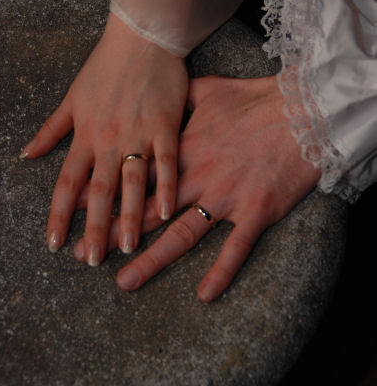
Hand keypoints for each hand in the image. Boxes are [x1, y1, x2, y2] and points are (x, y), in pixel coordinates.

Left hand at [20, 12, 187, 262]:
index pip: (67, 183)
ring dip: (129, 217)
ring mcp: (138, 134)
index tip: (55, 244)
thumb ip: (51, 129)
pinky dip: (166, 187)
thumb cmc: (104, 67)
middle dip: (94, 228)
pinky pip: (167, 162)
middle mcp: (108, 140)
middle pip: (98, 191)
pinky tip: (167, 212)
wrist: (140, 39)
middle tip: (91, 261)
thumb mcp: (71, 97)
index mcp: (84, 135)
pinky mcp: (166, 127)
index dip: (60, 216)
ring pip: (131, 183)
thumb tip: (26, 154)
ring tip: (127, 248)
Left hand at [108, 75, 319, 300]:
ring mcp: (225, 198)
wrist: (299, 111)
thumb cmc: (252, 99)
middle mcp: (197, 178)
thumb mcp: (207, 90)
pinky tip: (204, 295)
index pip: (138, 181)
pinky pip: (235, 249)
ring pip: (181, 235)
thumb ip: (177, 102)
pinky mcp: (255, 212)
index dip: (110, 199)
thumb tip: (158, 103)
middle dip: (116, 234)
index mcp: (182, 151)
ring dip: (152, 261)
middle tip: (87, 256)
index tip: (84, 215)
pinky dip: (220, 273)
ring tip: (125, 281)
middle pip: (149, 213)